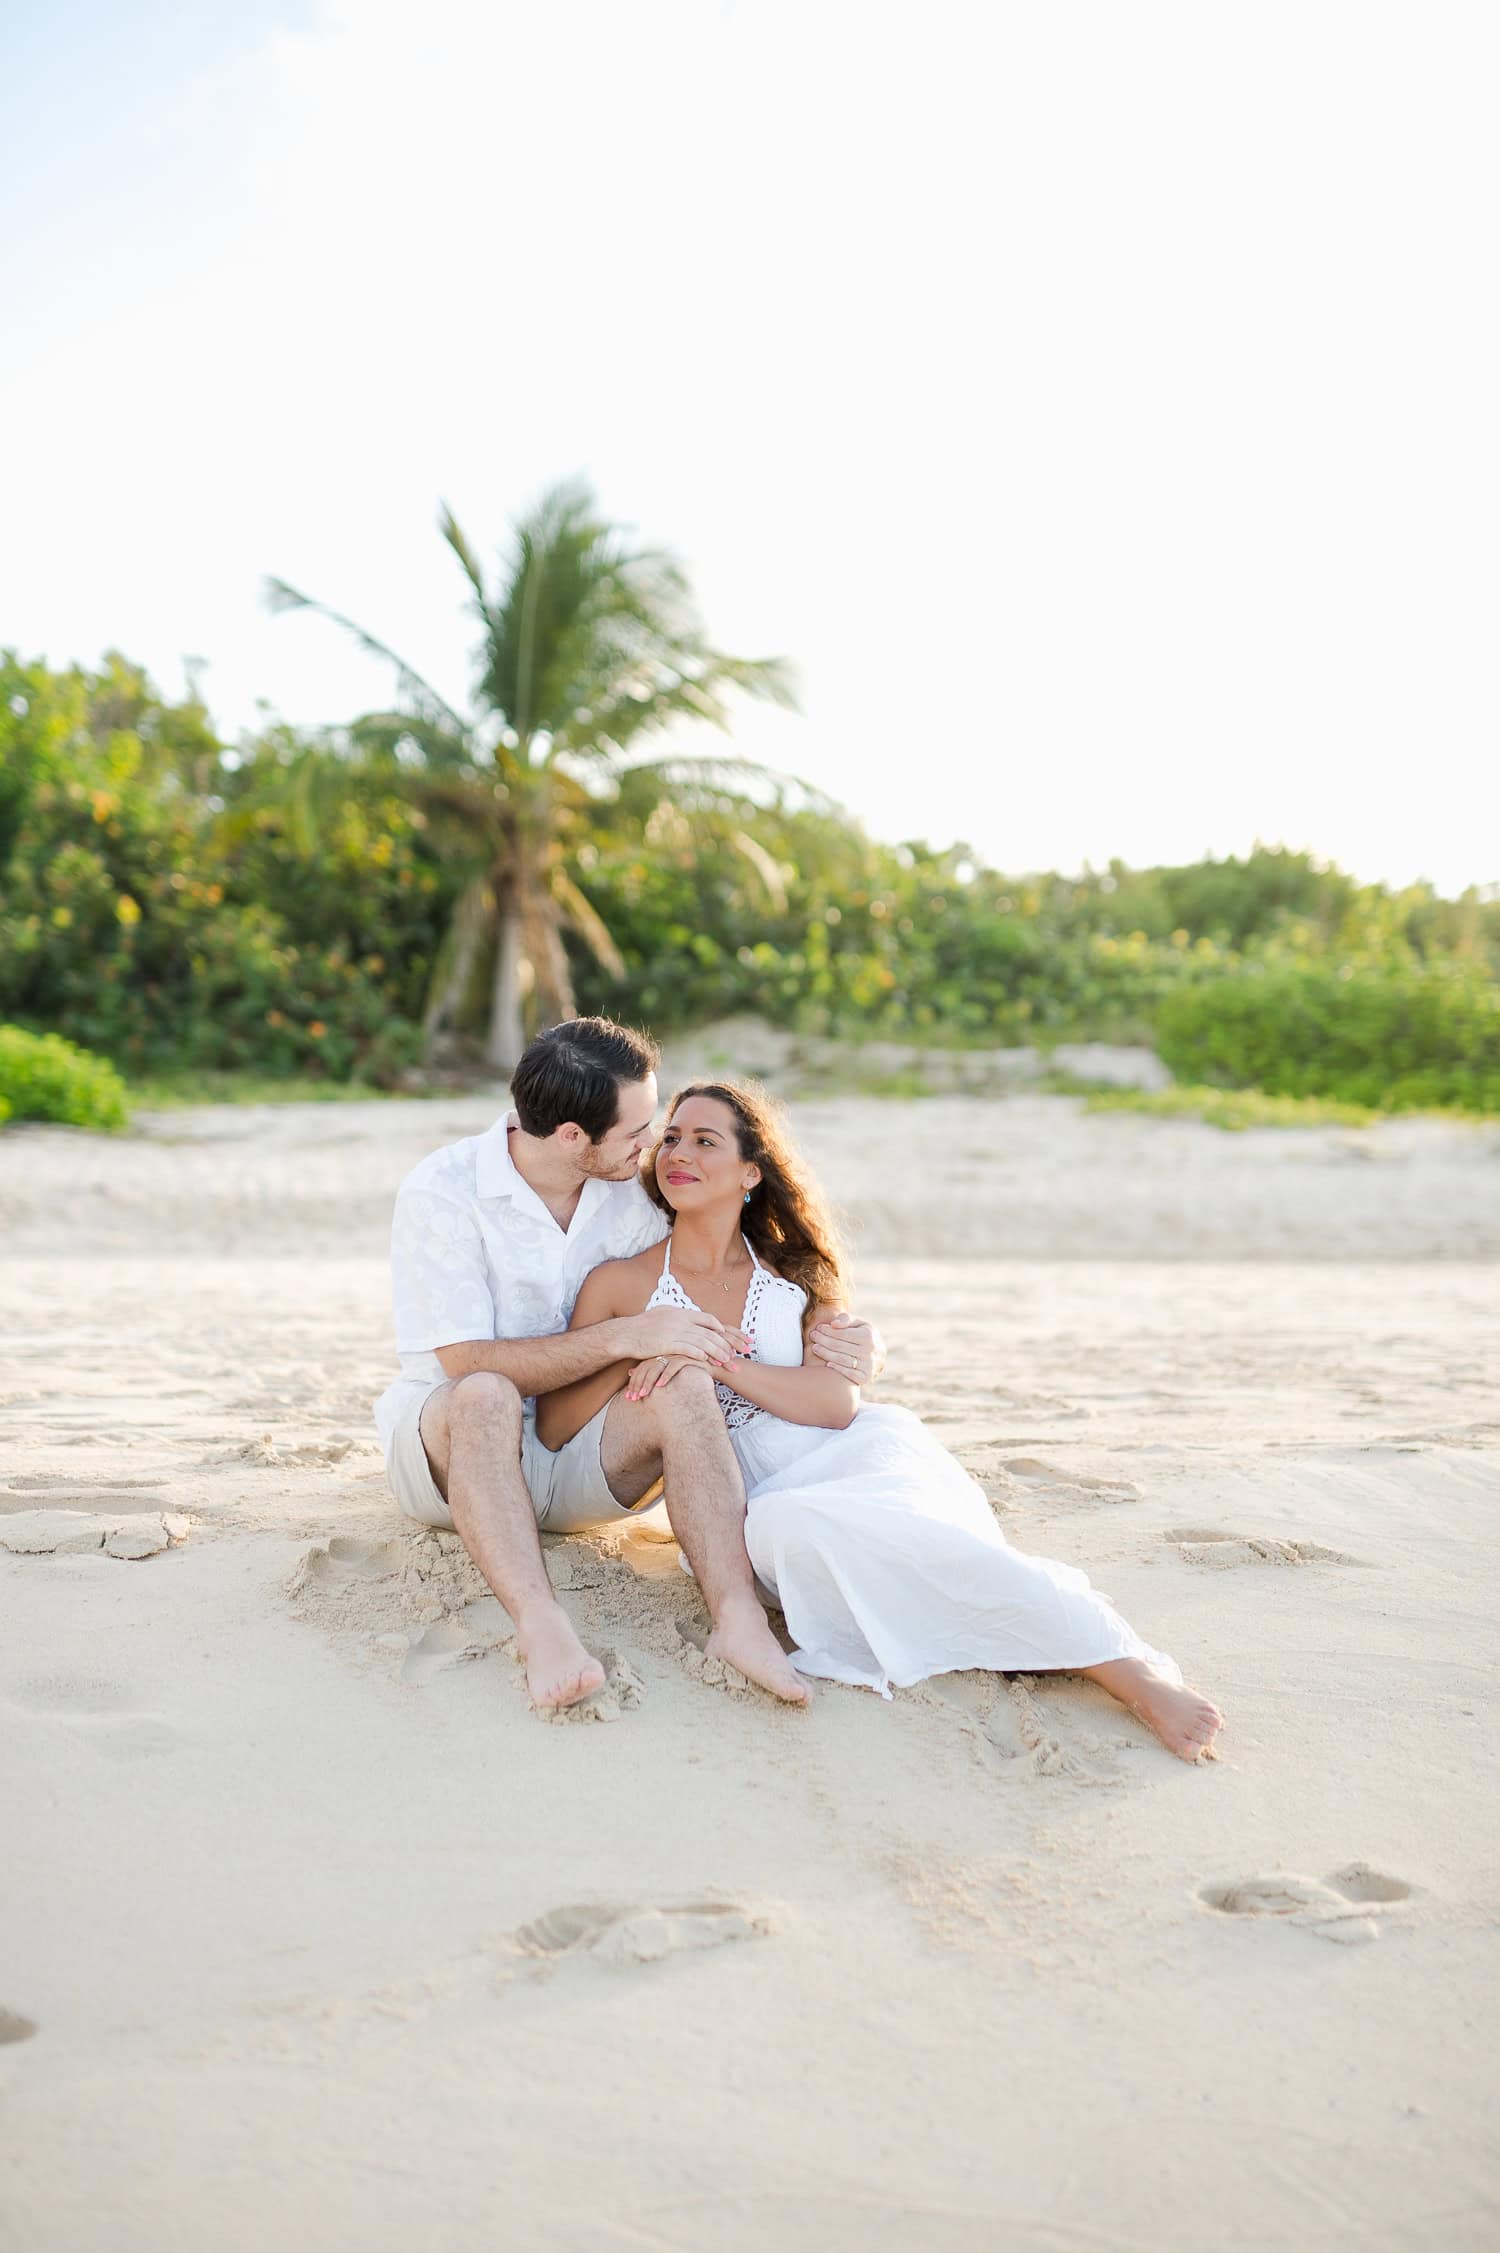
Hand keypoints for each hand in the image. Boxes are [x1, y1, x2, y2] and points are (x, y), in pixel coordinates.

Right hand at [615, 1305, 750, 1366]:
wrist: (624, 1333)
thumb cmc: (642, 1327)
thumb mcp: (662, 1315)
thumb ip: (677, 1318)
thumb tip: (689, 1320)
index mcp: (680, 1312)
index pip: (709, 1319)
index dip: (724, 1329)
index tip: (735, 1338)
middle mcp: (680, 1319)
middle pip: (710, 1332)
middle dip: (727, 1343)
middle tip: (739, 1353)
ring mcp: (673, 1331)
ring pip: (701, 1341)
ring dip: (716, 1351)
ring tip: (728, 1361)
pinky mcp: (665, 1343)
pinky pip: (687, 1348)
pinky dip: (699, 1354)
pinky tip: (708, 1361)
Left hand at [624, 1353, 702, 1401]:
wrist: (712, 1361)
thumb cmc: (685, 1365)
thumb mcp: (665, 1367)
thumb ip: (649, 1368)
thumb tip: (630, 1371)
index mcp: (658, 1351)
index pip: (641, 1367)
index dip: (633, 1382)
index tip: (629, 1397)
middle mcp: (665, 1350)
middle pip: (646, 1367)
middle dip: (637, 1384)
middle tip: (632, 1398)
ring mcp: (676, 1352)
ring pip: (656, 1366)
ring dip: (648, 1382)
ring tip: (643, 1395)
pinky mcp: (688, 1356)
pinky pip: (674, 1365)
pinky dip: (666, 1376)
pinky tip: (660, 1386)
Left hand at [808, 1312, 882, 1384]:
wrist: (877, 1355)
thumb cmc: (862, 1335)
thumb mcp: (858, 1323)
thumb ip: (846, 1319)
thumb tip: (834, 1323)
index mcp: (868, 1335)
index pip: (843, 1333)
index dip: (829, 1330)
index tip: (818, 1328)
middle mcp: (869, 1351)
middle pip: (840, 1346)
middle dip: (824, 1340)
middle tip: (812, 1335)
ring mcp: (868, 1365)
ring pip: (842, 1359)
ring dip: (826, 1354)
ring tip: (814, 1347)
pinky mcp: (865, 1377)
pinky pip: (849, 1374)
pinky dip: (837, 1369)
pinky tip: (826, 1364)